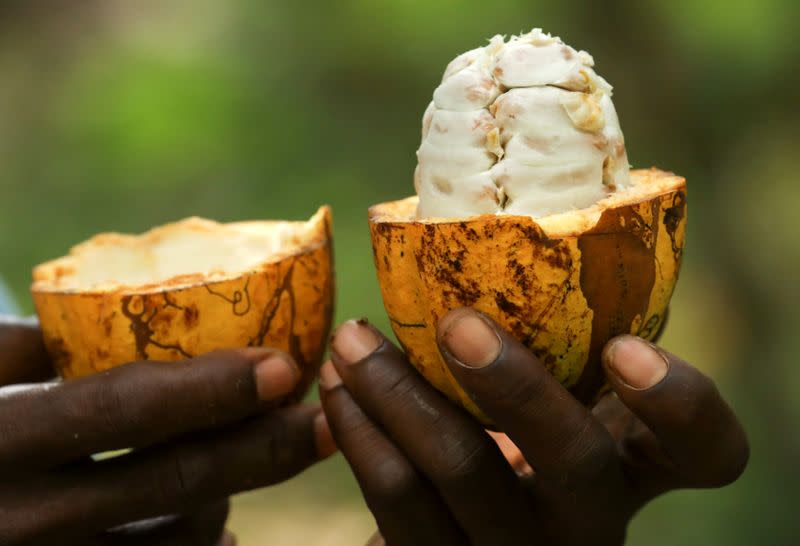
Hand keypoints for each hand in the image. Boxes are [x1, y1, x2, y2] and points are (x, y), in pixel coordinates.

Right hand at [0, 316, 335, 545]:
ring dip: (229, 496)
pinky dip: (199, 545)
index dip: (212, 388)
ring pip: (174, 541)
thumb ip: (35, 348)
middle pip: (170, 483)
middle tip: (323, 424)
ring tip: (261, 455)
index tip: (287, 365)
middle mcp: (16, 519)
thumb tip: (127, 328)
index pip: (122, 409)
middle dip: (260, 451)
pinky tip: (219, 523)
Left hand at [319, 311, 747, 545]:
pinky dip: (359, 434)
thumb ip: (551, 343)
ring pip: (461, 476)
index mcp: (635, 465)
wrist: (464, 530)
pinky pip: (396, 503)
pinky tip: (336, 388)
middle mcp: (589, 519)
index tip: (628, 347)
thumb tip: (481, 228)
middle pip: (573, 464)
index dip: (681, 404)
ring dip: (396, 396)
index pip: (706, 450)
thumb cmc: (515, 430)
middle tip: (457, 324)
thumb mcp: (553, 393)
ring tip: (350, 341)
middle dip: (514, 386)